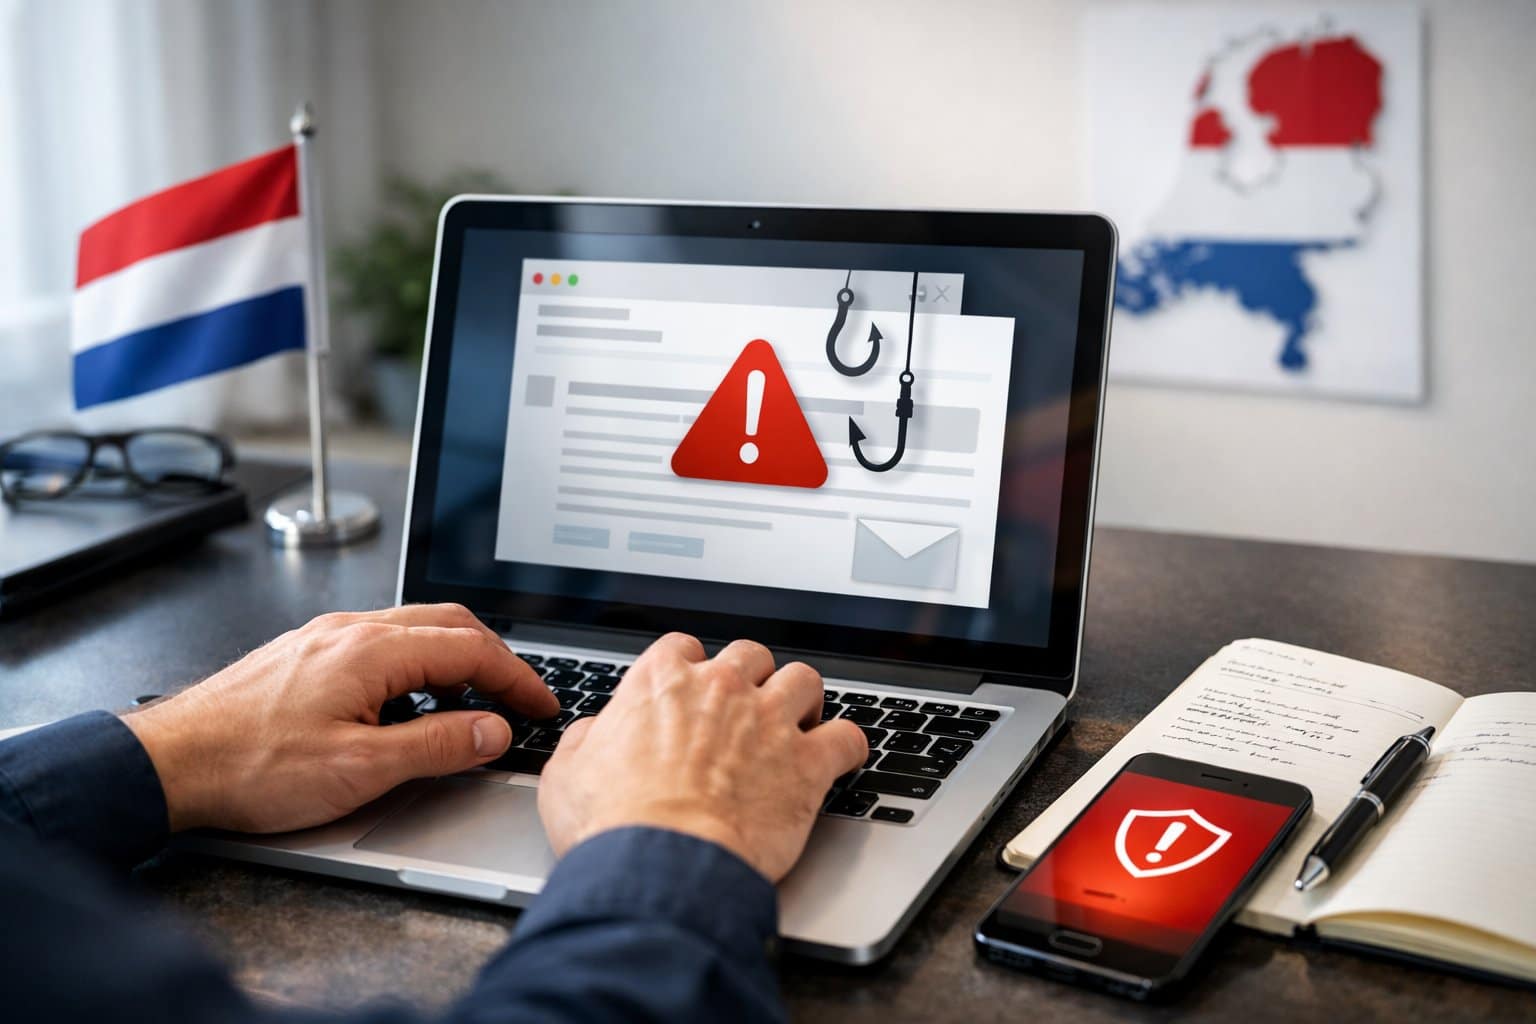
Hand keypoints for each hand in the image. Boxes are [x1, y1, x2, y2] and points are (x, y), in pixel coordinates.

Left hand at [122, 604, 556, 832]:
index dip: (518, 677)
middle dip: (495, 657)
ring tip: (473, 703)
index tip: (542, 704)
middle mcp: (352, 630)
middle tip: (521, 696)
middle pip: (449, 624)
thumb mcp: (360, 769)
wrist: (169, 763)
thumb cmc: (251, 766)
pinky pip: (381, 643)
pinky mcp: (306, 653)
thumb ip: (437, 747)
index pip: (472, 647)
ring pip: (414, 630)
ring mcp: (326, 637)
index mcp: (373, 650)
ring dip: (455, 658)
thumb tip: (493, 730)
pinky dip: (417, 665)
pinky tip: (410, 705)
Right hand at [538, 633, 866, 882]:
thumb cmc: (612, 825)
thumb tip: (592, 735)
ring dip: (803, 701)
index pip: (684, 647)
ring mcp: (770, 720)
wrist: (662, 863)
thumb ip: (584, 742)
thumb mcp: (566, 776)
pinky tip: (840, 759)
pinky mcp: (808, 761)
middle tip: (748, 711)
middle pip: (751, 655)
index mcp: (661, 682)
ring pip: (804, 679)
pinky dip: (848, 747)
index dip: (691, 669)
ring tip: (797, 726)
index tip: (694, 691)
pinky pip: (849, 736)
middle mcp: (721, 688)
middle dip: (752, 679)